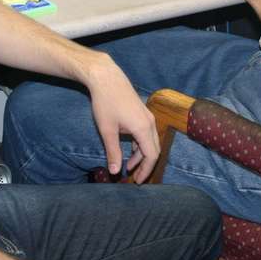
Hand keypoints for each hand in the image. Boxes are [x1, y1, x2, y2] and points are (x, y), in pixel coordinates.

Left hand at [86, 57, 159, 182]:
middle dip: (146, 165)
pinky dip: (140, 144)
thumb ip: (113, 152)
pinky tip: (129, 149)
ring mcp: (147, 116)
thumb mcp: (107, 131)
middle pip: (154, 149)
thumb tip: (115, 172)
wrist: (106, 78)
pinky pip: (146, 133)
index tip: (137, 182)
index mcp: (143, 128)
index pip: (152, 155)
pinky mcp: (142, 112)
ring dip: (141, 155)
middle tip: (135, 178)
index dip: (146, 170)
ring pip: (150, 141)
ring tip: (128, 166)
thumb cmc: (105, 103)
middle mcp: (150, 123)